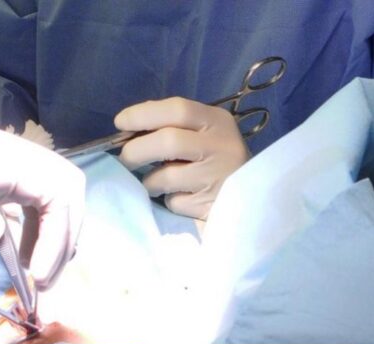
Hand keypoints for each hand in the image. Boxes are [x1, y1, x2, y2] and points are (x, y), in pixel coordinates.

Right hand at [0, 96, 84, 313]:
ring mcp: (21, 159)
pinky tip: (37, 269)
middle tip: (43, 276)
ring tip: (42, 276)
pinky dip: (56, 239)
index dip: (44, 234)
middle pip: (59, 195)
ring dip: (62, 238)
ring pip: (67, 194)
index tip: (31, 270)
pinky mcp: (27, 165)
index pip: (38, 198)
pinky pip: (60, 203)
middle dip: (60, 238)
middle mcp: (12, 161)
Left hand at [114, 97, 249, 219]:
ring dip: (150, 182)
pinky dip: (169, 201)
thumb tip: (129, 128)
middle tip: (125, 160)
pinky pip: (174, 201)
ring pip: (165, 176)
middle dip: (136, 151)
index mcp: (216, 121)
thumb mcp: (204, 135)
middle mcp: (221, 145)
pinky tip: (182, 198)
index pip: (177, 109)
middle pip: (168, 141)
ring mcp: (217, 176)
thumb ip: (173, 127)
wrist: (254, 200)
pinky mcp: (211, 204)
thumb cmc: (216, 162)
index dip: (143, 114)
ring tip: (155, 183)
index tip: (120, 123)